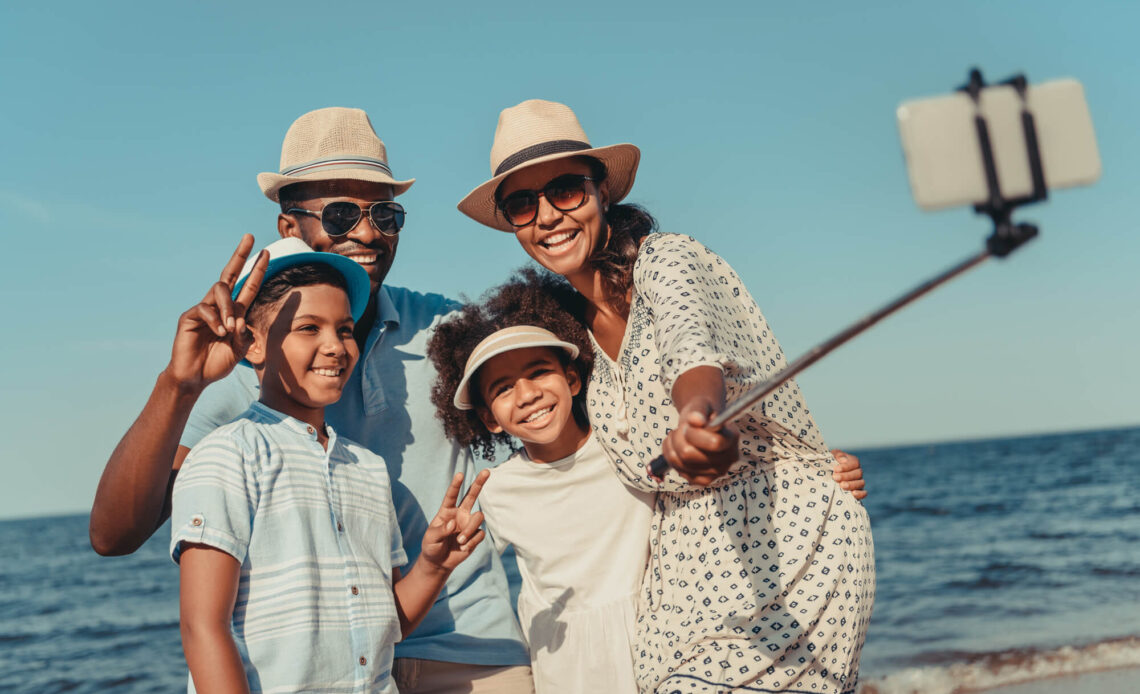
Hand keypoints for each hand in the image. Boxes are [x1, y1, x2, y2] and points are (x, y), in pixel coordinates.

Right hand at [165, 235, 268, 391]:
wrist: (196, 378)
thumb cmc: (217, 363)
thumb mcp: (240, 349)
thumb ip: (245, 334)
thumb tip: (242, 320)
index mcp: (234, 312)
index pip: (247, 286)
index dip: (257, 270)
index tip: (267, 253)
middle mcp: (219, 306)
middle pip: (229, 274)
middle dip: (240, 255)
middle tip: (249, 237)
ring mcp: (203, 309)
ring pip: (219, 291)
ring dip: (228, 308)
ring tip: (230, 329)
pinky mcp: (190, 317)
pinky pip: (205, 309)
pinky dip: (215, 321)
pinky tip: (219, 334)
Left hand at [419, 470, 487, 571]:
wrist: (439, 562)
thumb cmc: (431, 546)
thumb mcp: (431, 538)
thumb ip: (441, 530)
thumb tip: (453, 524)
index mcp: (446, 511)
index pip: (452, 495)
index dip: (456, 485)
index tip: (459, 474)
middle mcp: (460, 514)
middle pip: (472, 496)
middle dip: (479, 483)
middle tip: (487, 471)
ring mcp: (468, 524)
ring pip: (478, 517)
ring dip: (470, 529)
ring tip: (460, 541)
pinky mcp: (475, 535)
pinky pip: (479, 534)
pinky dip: (471, 542)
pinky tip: (463, 548)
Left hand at [661, 398, 739, 486]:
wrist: (702, 424)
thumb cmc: (702, 414)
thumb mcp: (700, 405)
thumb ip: (698, 410)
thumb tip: (696, 420)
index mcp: (732, 437)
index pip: (714, 443)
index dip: (694, 434)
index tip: (689, 423)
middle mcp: (729, 458)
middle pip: (689, 454)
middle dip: (679, 438)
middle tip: (681, 428)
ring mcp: (717, 472)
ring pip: (680, 463)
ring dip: (672, 446)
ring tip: (677, 435)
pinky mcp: (703, 480)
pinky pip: (679, 470)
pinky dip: (671, 456)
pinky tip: (675, 446)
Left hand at [831, 449, 866, 499]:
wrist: (824, 474)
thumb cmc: (827, 464)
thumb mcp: (831, 456)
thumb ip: (837, 455)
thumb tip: (843, 460)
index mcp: (852, 461)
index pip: (854, 463)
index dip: (846, 466)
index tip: (835, 469)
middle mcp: (857, 471)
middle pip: (858, 473)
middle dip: (846, 476)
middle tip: (835, 477)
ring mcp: (858, 482)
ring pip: (861, 483)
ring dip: (852, 484)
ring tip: (841, 486)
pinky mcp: (857, 492)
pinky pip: (863, 493)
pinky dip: (860, 494)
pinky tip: (853, 494)